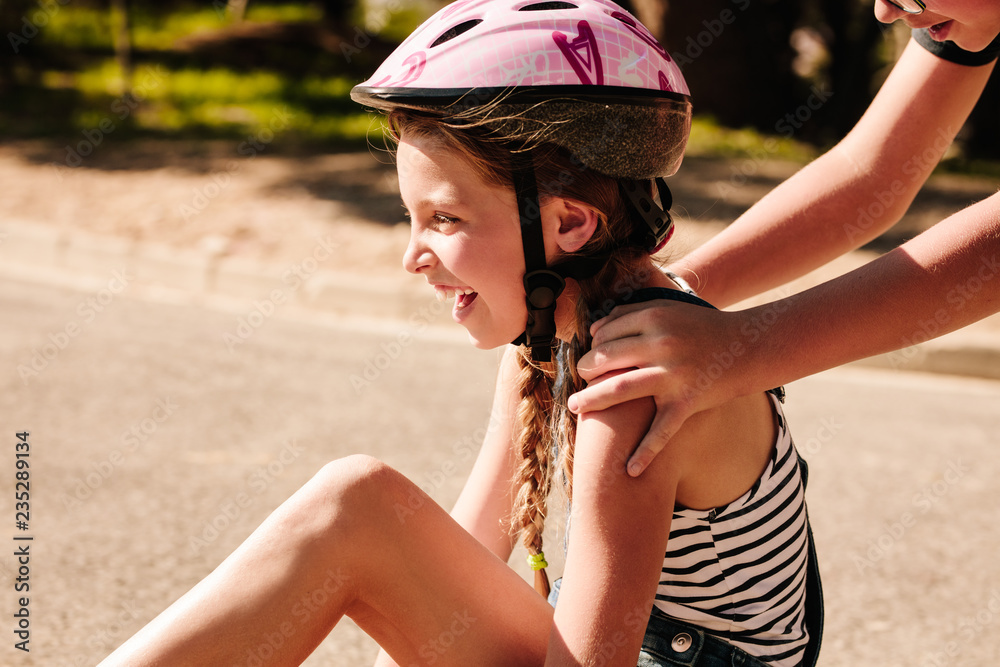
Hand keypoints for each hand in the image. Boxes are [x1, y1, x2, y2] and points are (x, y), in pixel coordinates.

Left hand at [567, 300, 748, 476]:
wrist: (748, 347)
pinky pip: (661, 432)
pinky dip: (645, 454)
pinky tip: (629, 471)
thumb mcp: (668, 310)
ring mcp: (673, 376)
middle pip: (606, 358)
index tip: (590, 356)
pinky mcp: (686, 403)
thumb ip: (632, 314)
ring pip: (620, 389)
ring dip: (592, 400)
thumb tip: (595, 329)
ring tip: (575, 407)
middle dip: (585, 370)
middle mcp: (661, 345)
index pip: (606, 333)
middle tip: (578, 378)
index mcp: (654, 319)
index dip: (592, 345)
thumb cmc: (702, 329)